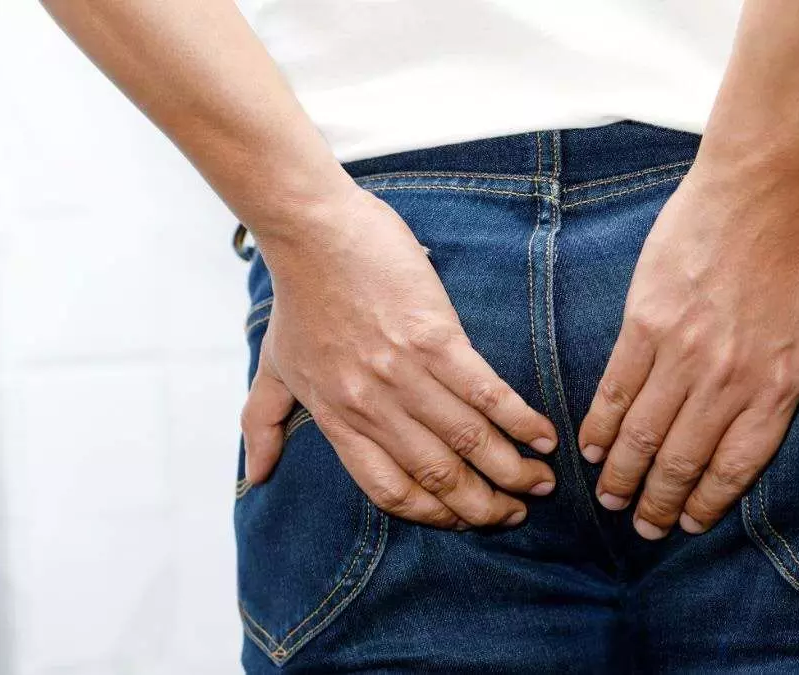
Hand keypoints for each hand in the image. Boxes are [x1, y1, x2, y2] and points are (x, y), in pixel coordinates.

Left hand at [240, 186, 559, 528]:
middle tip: (515, 513)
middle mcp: (371, 406)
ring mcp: (403, 373)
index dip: (435, 514)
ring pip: (468, 441)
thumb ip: (263, 423)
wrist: (312, 231)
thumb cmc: (298, 294)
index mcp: (338, 418)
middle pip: (439, 475)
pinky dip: (518, 419)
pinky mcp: (433, 336)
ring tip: (542, 482)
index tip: (464, 520)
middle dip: (485, 506)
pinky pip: (484, 392)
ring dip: (512, 469)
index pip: (390, 490)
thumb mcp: (273, 366)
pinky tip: (543, 435)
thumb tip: (255, 475)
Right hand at [578, 166, 798, 538]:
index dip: (705, 502)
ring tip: (608, 497)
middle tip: (638, 526)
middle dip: (656, 501)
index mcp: (777, 388)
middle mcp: (726, 381)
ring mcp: (681, 353)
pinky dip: (601, 422)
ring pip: (642, 432)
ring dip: (621, 473)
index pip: (734, 466)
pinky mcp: (645, 323)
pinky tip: (590, 445)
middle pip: (681, 459)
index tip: (686, 524)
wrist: (763, 190)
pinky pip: (616, 387)